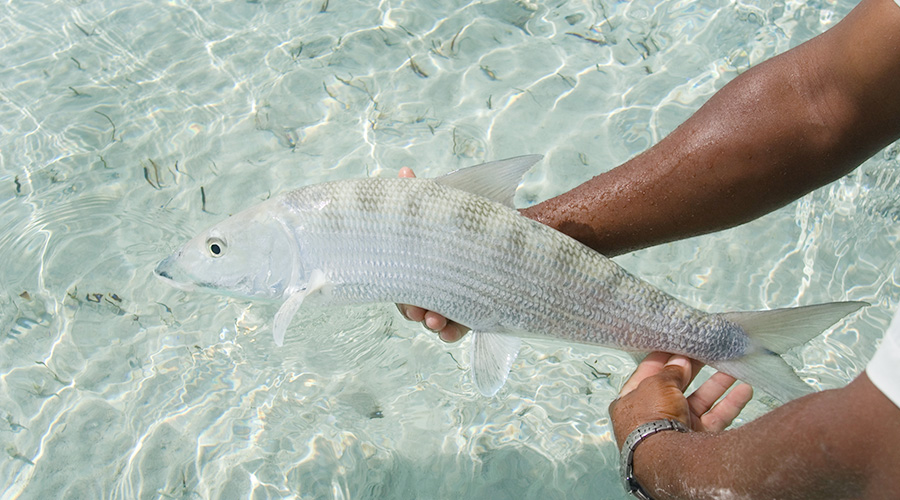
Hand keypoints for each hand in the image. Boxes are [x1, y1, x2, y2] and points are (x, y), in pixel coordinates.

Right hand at [396, 167, 469, 342]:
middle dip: (413, 310)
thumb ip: (427, 193)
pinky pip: (460, 326)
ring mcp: (453, 298)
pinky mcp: (474, 309)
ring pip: (434, 318)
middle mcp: (434, 283)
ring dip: (432, 322)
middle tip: (418, 312)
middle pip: (414, 305)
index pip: (403, 283)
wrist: (510, 230)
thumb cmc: (471, 220)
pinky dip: (454, 330)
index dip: (400, 294)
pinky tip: (450, 331)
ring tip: (436, 321)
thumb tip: (404, 171)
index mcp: (422, 262)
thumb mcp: (449, 207)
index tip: (404, 299)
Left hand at [608, 352, 752, 448]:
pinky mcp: (696, 439)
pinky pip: (715, 417)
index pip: (648, 373)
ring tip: (732, 365)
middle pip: (675, 386)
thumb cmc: (651, 418)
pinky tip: (744, 389)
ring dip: (716, 383)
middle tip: (707, 350)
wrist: (667, 459)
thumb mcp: (656, 384)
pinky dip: (730, 404)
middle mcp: (652, 415)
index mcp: (631, 401)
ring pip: (699, 400)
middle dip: (692, 368)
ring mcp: (675, 427)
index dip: (664, 356)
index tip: (679, 342)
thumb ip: (671, 371)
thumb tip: (680, 361)